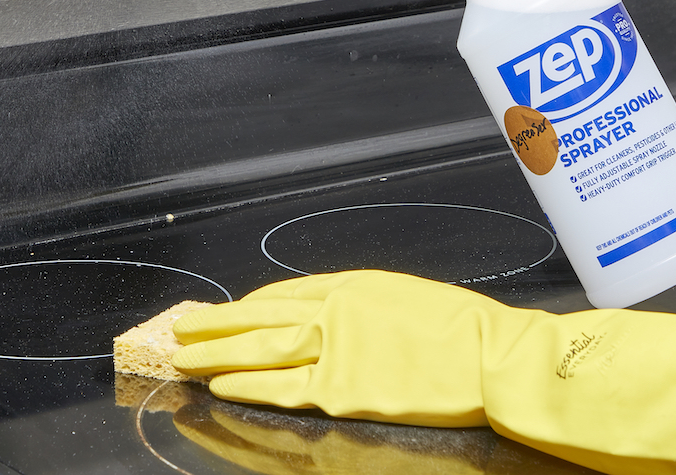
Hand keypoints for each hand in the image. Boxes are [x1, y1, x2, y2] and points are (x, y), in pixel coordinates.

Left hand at [173, 270, 675, 474]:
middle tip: (178, 330)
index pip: (282, 294)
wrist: (497, 359)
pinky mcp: (342, 390)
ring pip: (258, 350)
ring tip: (181, 357)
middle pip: (258, 318)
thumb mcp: (407, 300)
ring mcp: (336, 350)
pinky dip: (246, 387)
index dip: (246, 306)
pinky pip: (281, 388)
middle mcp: (335, 310)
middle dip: (214, 325)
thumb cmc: (463, 330)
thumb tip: (321, 311)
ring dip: (216, 354)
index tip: (221, 311)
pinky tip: (219, 387)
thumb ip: (360, 306)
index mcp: (354, 286)